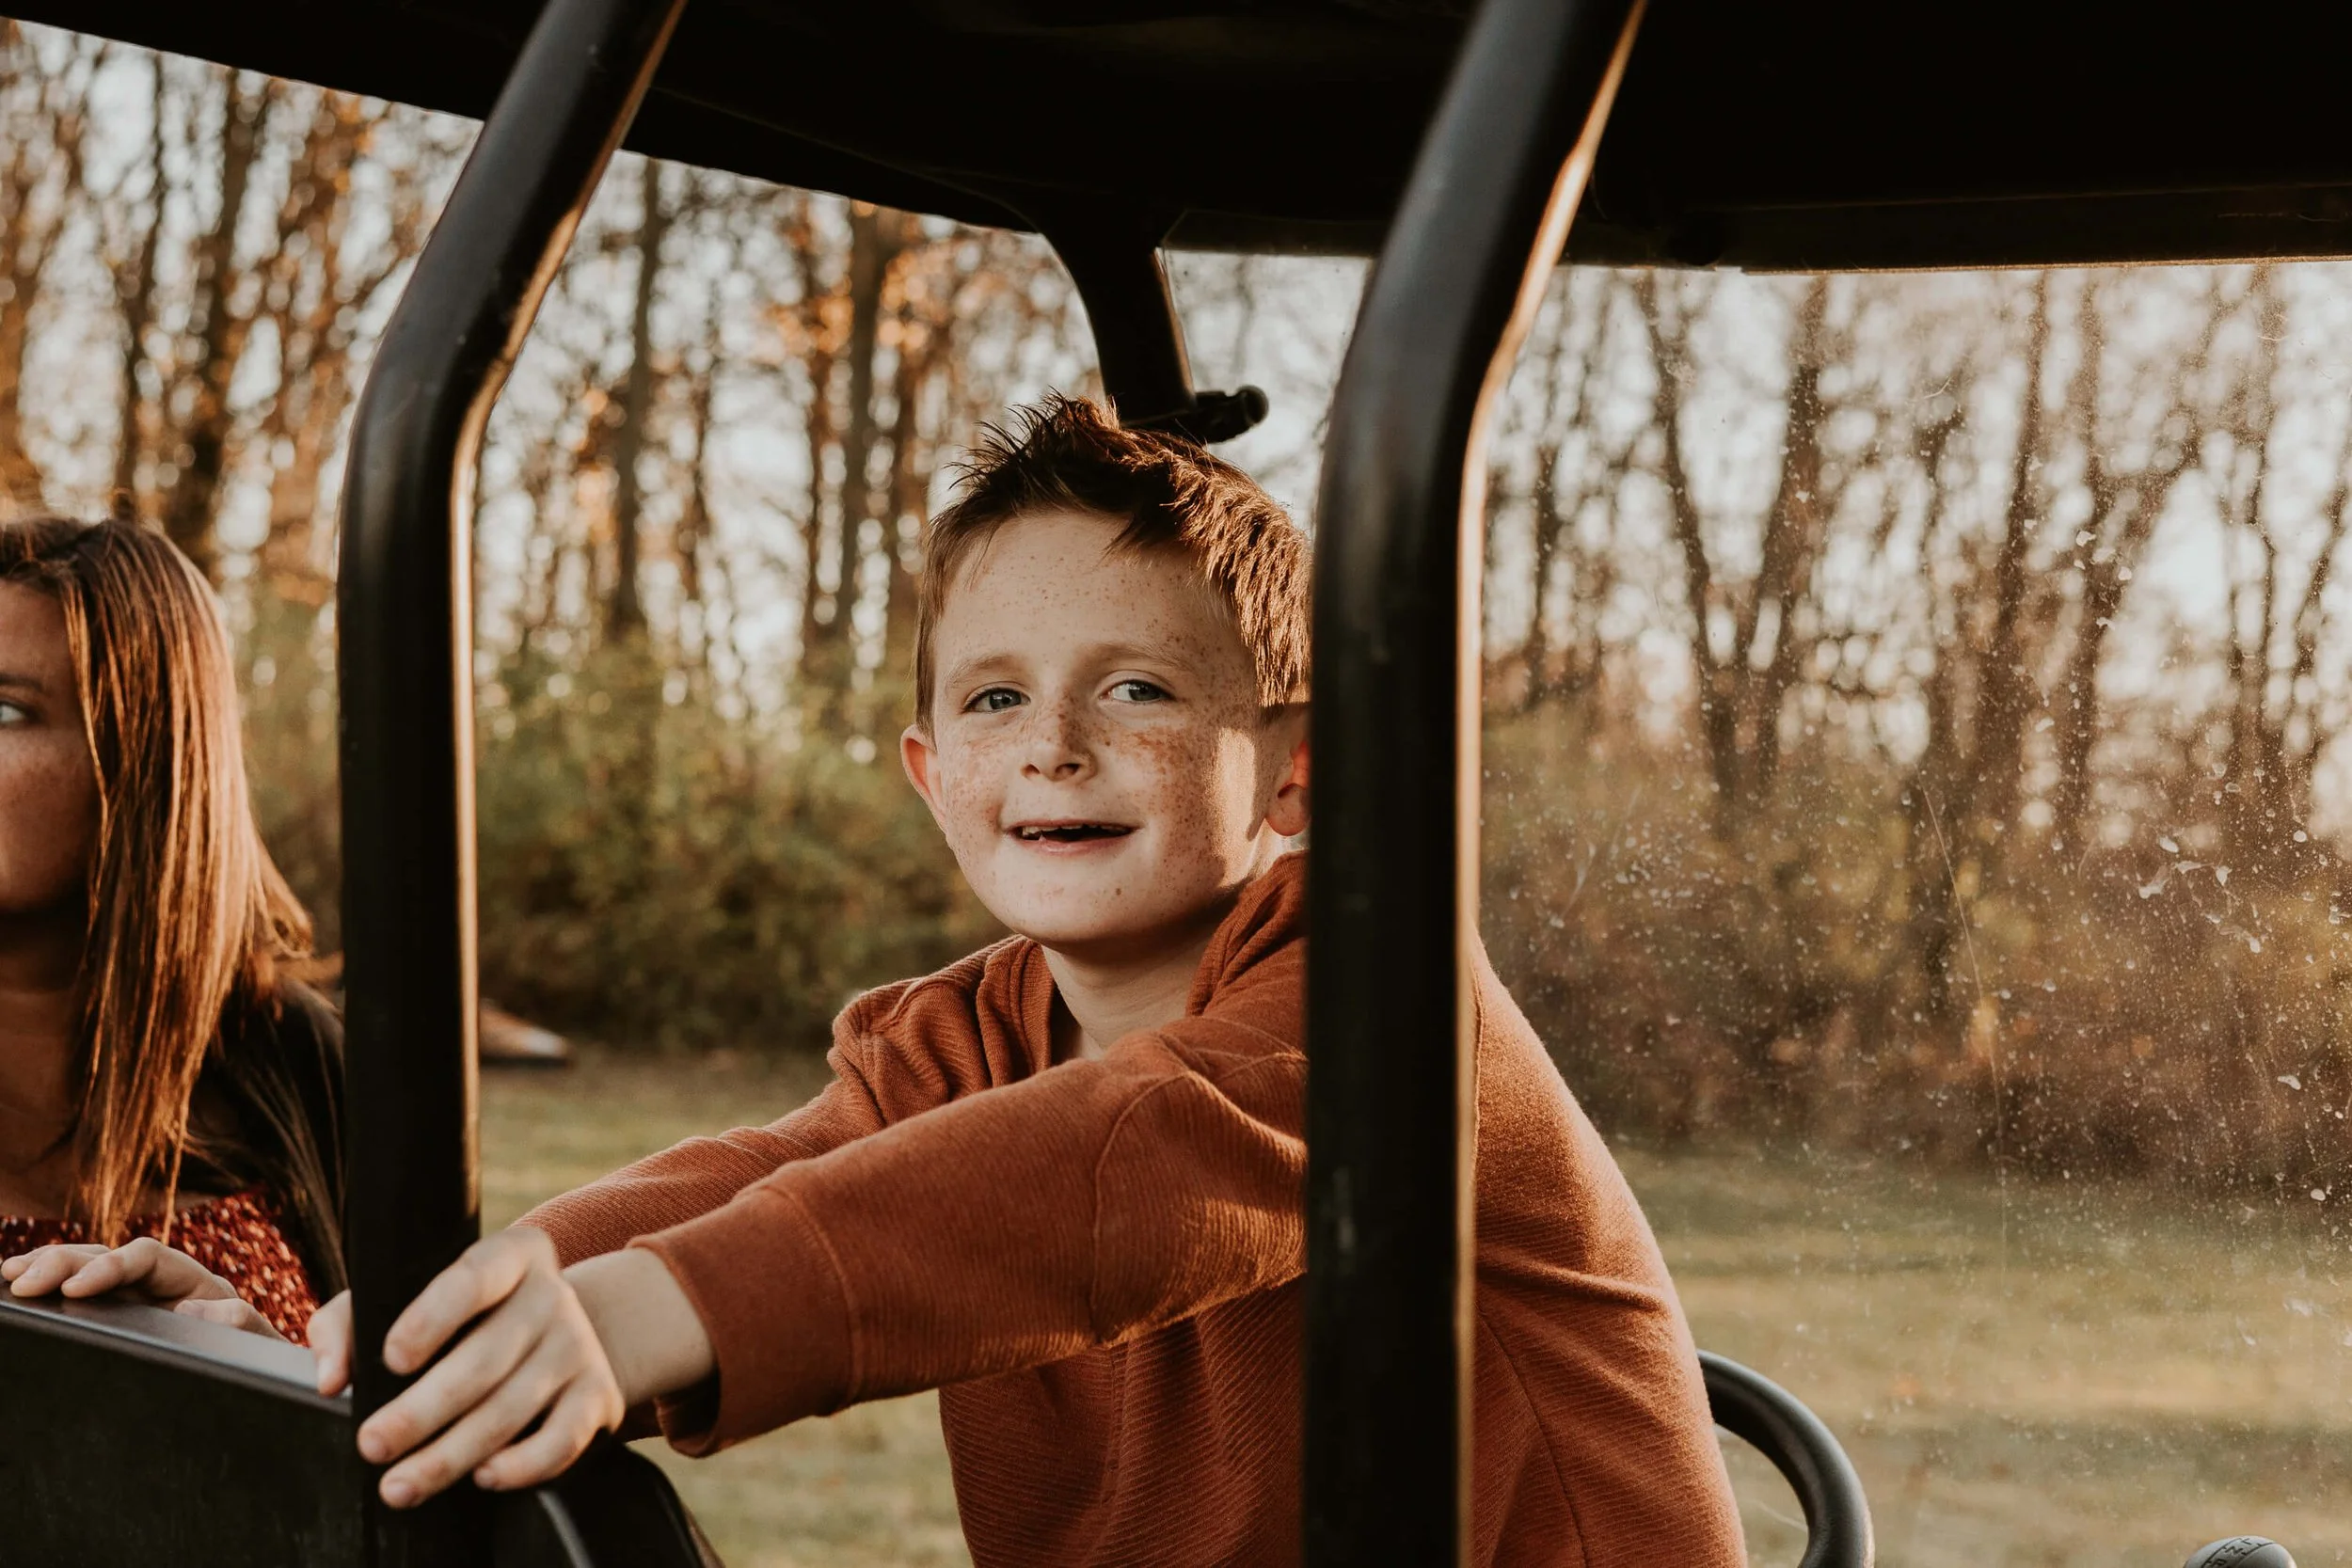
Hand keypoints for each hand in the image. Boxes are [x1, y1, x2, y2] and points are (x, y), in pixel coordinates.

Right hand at [1, 1237, 283, 1339]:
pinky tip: (17, 1294)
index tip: (75, 1288)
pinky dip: (50, 1293)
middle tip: (21, 1280)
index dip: (109, 1266)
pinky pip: (80, 1302)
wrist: (260, 1389)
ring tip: (9, 1276)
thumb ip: (240, 1324)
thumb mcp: (258, 1346)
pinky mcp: (116, 1326)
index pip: (146, 1256)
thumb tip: (198, 1308)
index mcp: (195, 1281)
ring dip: (46, 1270)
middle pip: (104, 1255)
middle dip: (62, 1262)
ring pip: (84, 1272)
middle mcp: (160, 1285)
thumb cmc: (258, 1365)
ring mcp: (134, 1304)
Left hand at [310, 1228, 710, 1507]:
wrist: (556, 1333)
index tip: (390, 1359)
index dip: (432, 1318)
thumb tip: (328, 1377)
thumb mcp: (407, 1295)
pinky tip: (483, 1477)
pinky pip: (564, 1438)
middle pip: (487, 1357)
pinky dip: (525, 1464)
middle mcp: (552, 1295)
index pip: (473, 1278)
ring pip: (514, 1406)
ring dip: (453, 1453)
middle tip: (373, 1445)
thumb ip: (349, 1323)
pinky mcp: (597, 1396)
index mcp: (510, 1256)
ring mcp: (579, 1346)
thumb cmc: (461, 1317)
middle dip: (423, 1409)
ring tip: (401, 1484)